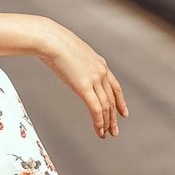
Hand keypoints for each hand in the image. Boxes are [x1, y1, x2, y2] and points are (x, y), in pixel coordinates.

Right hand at [39, 22, 128, 138]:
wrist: (51, 40)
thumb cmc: (55, 43)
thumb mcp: (73, 53)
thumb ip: (78, 63)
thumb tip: (71, 66)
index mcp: (100, 63)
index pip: (115, 86)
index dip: (120, 101)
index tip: (123, 112)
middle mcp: (101, 72)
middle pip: (112, 99)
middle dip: (114, 117)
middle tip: (114, 130)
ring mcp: (94, 79)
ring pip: (106, 106)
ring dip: (106, 123)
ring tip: (105, 134)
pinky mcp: (85, 87)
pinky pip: (96, 109)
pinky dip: (98, 122)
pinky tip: (98, 130)